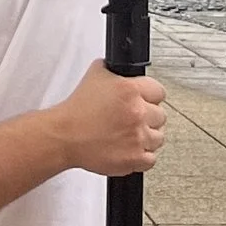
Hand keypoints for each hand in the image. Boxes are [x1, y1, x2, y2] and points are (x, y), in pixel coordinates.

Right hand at [53, 60, 167, 177]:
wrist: (64, 136)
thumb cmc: (77, 110)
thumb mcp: (95, 75)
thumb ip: (113, 69)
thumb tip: (120, 66)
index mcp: (130, 90)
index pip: (159, 91)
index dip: (150, 96)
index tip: (145, 100)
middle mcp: (137, 113)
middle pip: (160, 115)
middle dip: (147, 117)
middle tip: (132, 119)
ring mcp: (137, 137)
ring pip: (158, 138)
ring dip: (146, 137)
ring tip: (129, 135)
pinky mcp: (134, 158)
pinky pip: (151, 159)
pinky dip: (142, 156)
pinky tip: (130, 149)